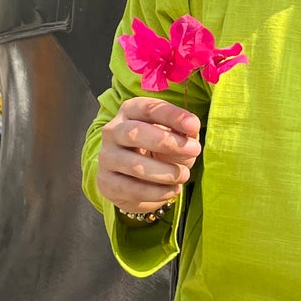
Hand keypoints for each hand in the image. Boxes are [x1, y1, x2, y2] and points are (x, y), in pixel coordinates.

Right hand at [95, 96, 200, 215]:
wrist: (138, 180)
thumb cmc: (160, 150)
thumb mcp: (176, 135)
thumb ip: (185, 129)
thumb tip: (191, 126)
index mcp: (129, 112)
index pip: (148, 108)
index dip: (172, 115)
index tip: (193, 125)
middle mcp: (112, 131)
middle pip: (133, 133)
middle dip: (166, 142)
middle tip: (194, 150)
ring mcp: (107, 158)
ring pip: (134, 165)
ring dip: (166, 172)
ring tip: (184, 175)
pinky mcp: (107, 183)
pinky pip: (133, 190)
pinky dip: (158, 192)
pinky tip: (173, 189)